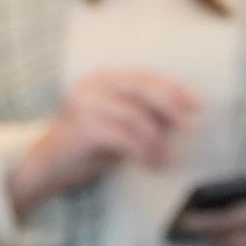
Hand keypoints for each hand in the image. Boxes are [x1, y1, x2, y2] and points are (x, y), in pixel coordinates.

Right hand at [2, 67, 205, 214]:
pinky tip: (151, 163)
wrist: (47, 168)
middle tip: (189, 127)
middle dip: (171, 108)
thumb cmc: (87, 148)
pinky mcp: (83, 128)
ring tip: (165, 158)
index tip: (198, 105)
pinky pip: (124, 137)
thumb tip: (183, 117)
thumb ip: (144, 116)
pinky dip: (143, 152)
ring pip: (136, 117)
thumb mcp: (119, 126)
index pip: (144, 78)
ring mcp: (85, 105)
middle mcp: (92, 86)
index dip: (174, 89)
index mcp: (102, 80)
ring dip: (157, 140)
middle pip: (142, 89)